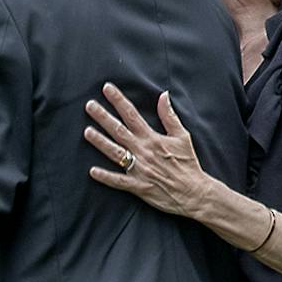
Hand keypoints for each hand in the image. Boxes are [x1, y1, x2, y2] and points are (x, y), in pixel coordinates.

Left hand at [84, 84, 211, 216]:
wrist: (195, 193)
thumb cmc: (188, 164)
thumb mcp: (182, 137)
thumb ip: (170, 116)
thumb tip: (163, 95)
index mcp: (152, 138)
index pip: (132, 115)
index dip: (118, 101)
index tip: (106, 88)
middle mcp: (143, 151)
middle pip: (119, 131)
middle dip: (103, 117)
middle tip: (88, 105)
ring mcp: (139, 169)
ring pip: (115, 153)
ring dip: (100, 142)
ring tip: (86, 131)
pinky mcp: (138, 186)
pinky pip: (119, 181)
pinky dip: (106, 177)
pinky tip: (92, 171)